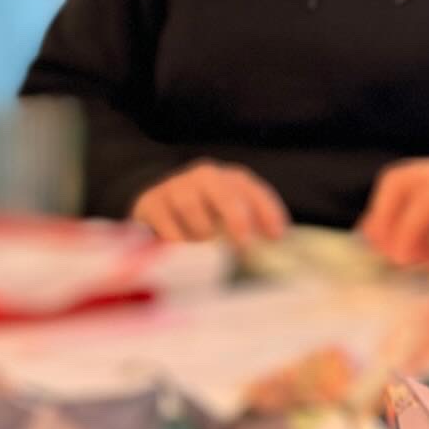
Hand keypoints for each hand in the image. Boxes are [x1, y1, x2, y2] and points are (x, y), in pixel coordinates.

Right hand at [130, 160, 289, 245]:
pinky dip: (176, 240)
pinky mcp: (150, 202)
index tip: (277, 237)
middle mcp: (206, 176)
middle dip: (236, 218)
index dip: (268, 212)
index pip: (255, 191)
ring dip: (202, 232)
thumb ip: (250, 231)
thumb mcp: (230, 220)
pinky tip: (181, 251)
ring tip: (205, 250)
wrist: (157, 207)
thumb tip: (272, 251)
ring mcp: (176, 186)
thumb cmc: (205, 219)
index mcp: (233, 179)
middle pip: (223, 192)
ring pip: (191, 205)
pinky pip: (165, 222)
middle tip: (243, 245)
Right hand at [361, 152, 428, 285]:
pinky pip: (416, 202)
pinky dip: (407, 225)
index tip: (403, 262)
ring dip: (392, 221)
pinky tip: (414, 254)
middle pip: (398, 181)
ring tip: (401, 259)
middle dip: (385, 217)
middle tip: (388, 256)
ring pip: (402, 189)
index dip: (407, 231)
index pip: (423, 198)